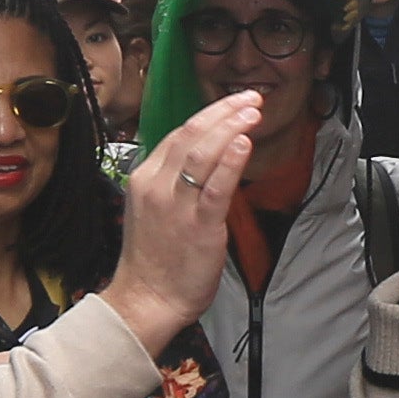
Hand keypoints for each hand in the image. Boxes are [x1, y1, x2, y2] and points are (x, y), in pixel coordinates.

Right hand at [98, 93, 255, 346]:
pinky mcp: (198, 226)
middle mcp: (157, 185)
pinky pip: (215, 187)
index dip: (209, 115)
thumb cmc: (154, 259)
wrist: (146, 298)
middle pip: (191, 135)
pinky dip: (230, 162)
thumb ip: (174, 181)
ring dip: (231, 127)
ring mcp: (176, 205)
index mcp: (145, 178)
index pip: (178, 135)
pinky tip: (244, 143)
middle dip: (223, 112)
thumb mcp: (153, 208)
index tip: (232, 104)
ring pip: (203, 154)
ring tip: (253, 112)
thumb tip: (204, 160)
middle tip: (250, 99)